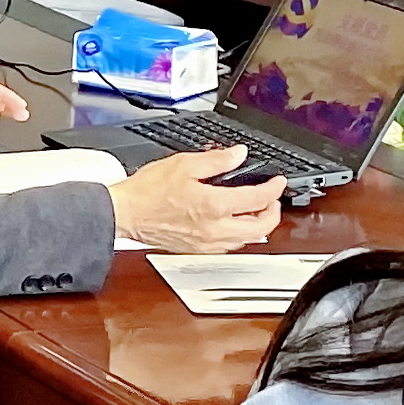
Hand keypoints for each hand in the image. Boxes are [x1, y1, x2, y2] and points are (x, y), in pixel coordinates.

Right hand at [107, 144, 287, 250]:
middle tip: (271, 198)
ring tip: (254, 209)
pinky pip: (230, 245)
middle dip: (273, 211)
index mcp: (214, 205)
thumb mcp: (184, 164)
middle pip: (262, 227)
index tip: (277, 182)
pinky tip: (232, 222)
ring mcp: (208, 242)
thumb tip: (238, 155)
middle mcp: (215, 228)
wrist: (126, 214)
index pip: (259, 199)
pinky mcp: (199, 249)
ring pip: (247, 239)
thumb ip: (216, 160)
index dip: (275, 188)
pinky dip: (239, 234)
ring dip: (258, 224)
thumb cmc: (147, 192)